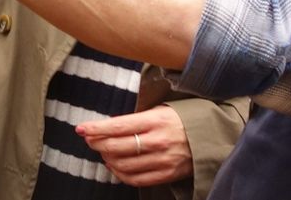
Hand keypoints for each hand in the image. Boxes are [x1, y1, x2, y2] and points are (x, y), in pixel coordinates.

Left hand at [76, 105, 192, 186]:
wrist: (209, 137)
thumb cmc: (179, 119)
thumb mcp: (159, 110)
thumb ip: (135, 119)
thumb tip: (107, 127)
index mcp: (155, 120)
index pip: (118, 126)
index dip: (96, 128)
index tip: (81, 128)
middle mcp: (158, 141)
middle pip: (117, 147)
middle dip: (97, 143)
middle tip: (90, 139)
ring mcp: (163, 160)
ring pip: (123, 165)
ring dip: (107, 159)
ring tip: (103, 152)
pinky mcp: (167, 174)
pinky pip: (136, 179)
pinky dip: (120, 174)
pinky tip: (115, 166)